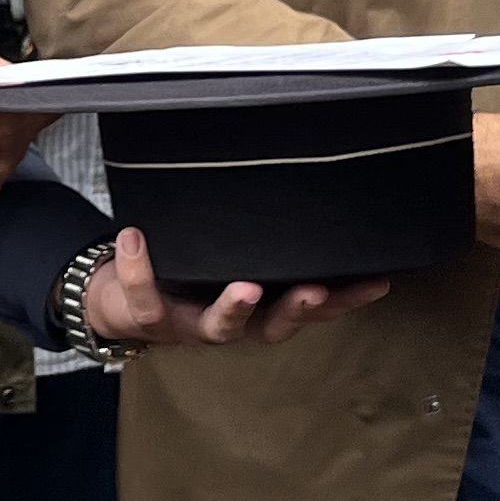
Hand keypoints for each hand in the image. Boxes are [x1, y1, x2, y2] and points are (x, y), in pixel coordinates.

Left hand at [75, 229, 387, 349]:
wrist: (122, 298)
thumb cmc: (190, 268)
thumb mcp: (233, 250)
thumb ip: (262, 230)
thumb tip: (304, 173)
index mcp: (262, 307)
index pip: (314, 308)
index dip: (347, 299)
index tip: (377, 282)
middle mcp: (234, 324)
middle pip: (273, 327)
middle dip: (297, 309)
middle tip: (315, 289)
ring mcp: (193, 325)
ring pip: (218, 327)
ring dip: (234, 309)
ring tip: (246, 286)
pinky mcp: (150, 318)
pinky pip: (146, 299)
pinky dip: (138, 269)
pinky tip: (134, 237)